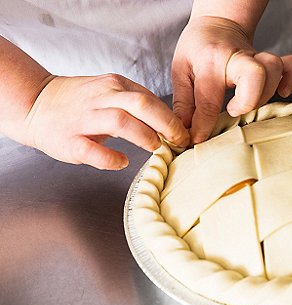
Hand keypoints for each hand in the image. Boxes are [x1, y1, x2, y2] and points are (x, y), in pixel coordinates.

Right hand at [23, 74, 189, 169]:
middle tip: (180, 140)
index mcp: (114, 85)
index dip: (172, 118)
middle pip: (141, 105)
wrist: (35, 103)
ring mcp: (84, 118)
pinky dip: (110, 157)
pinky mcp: (69, 139)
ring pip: (120, 121)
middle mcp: (101, 97)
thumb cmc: (81, 101)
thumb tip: (171, 122)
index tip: (185, 133)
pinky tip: (122, 161)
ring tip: (157, 147)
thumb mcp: (111, 92)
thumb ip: (137, 103)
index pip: (150, 98)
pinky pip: (92, 149)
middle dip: (166, 124)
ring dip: (144, 136)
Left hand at [172, 16, 291, 143]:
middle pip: (255, 75)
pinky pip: (290, 66)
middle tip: (233, 110)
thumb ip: (184, 103)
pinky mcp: (270, 61)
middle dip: (247, 101)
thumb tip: (185, 132)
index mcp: (210, 61)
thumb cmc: (198, 47)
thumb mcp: (181, 71)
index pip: (209, 100)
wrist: (217, 22)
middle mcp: (237, 57)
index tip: (198, 139)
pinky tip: (282, 92)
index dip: (203, 126)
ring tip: (248, 104)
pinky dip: (291, 80)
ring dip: (265, 94)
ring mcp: (257, 58)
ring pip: (274, 71)